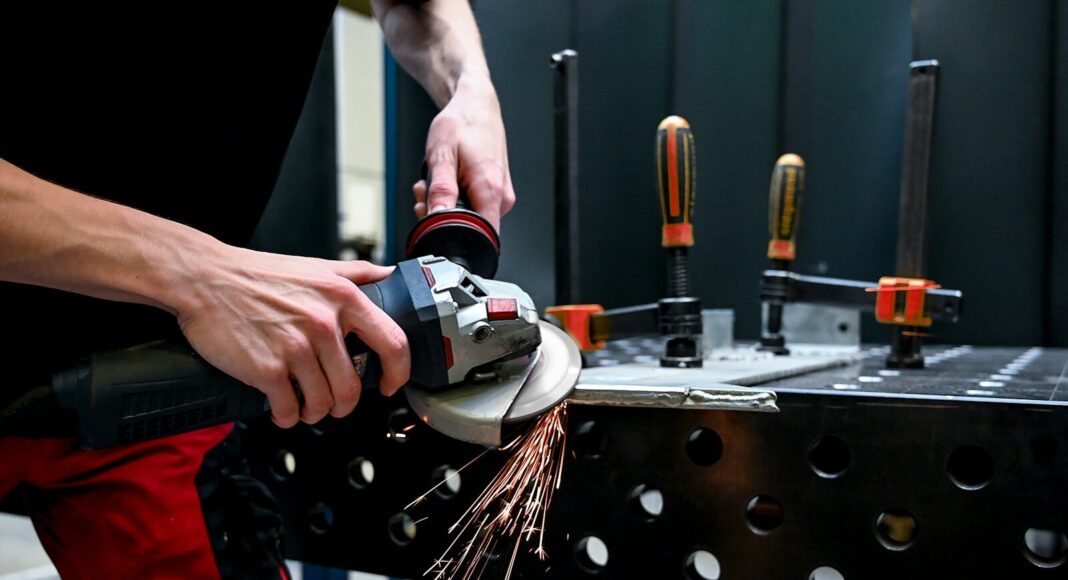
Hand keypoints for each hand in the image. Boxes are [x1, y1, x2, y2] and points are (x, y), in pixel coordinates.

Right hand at [176, 247, 410, 427]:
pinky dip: (287, 417)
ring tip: (305, 405)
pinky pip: (290, 410)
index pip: (393, 343)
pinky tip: (282, 408)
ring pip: (323, 404)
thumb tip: (388, 274)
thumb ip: (356, 272)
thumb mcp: (316, 266)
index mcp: (343, 298)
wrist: (205, 279)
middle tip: (333, 403)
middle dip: (343, 404)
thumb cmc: (257, 274)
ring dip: (315, 413)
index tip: (389, 383)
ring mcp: (296, 348)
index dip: (398, 372)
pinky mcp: (267, 369)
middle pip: (352, 387)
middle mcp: (324, 323)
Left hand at [413, 75, 514, 230]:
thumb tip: (437, 219)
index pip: (478, 236)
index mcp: (490, 189)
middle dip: (441, 214)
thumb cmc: (461, 125)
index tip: (432, 216)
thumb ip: (440, 191)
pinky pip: (473, 206)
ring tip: (433, 179)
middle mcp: (501, 197)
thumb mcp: (442, 156)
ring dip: (445, 204)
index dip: (451, 233)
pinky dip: (454, 197)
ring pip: (468, 216)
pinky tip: (446, 179)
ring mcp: (501, 195)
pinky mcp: (496, 192)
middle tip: (425, 191)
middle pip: (469, 226)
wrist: (476, 106)